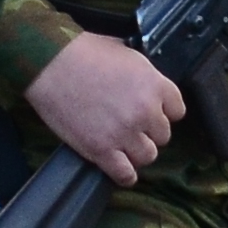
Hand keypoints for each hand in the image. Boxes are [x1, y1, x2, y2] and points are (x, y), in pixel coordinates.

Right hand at [28, 27, 184, 184]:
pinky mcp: (101, 150)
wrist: (50, 63)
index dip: (163, 111)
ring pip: (148, 156)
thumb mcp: (127, 53)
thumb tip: (149, 86)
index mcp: (155, 85)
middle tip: (130, 124)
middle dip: (148, 131)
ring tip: (122, 144)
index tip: (151, 111)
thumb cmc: (83, 52)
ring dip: (137, 151)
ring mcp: (124, 133)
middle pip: (163, 135)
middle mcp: (145, 111)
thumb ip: (144, 75)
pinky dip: (125, 174)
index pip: (177, 111)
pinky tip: (119, 166)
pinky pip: (125, 175)